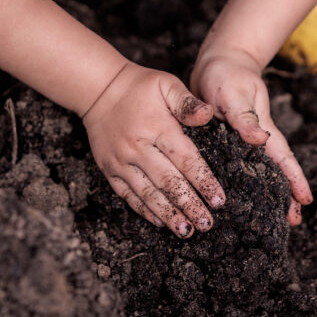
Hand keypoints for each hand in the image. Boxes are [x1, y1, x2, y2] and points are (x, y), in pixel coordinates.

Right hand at [83, 63, 225, 237]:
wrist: (98, 89)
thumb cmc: (140, 86)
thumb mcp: (166, 84)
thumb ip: (188, 103)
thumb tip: (209, 116)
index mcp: (157, 128)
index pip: (185, 160)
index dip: (203, 182)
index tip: (219, 200)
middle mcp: (137, 148)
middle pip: (168, 183)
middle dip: (189, 205)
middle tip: (207, 223)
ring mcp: (121, 162)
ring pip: (148, 194)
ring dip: (168, 214)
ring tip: (186, 231)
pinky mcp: (109, 170)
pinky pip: (128, 195)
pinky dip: (144, 210)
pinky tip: (159, 222)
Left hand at [190, 49, 312, 224]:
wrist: (217, 63)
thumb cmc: (227, 75)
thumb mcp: (234, 94)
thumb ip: (245, 118)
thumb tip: (260, 139)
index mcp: (263, 130)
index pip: (283, 159)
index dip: (294, 180)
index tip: (305, 201)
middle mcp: (255, 140)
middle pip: (275, 171)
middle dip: (285, 196)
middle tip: (293, 223)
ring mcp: (241, 142)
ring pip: (257, 172)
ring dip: (265, 192)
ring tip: (267, 218)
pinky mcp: (225, 142)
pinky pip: (237, 166)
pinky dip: (242, 182)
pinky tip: (236, 196)